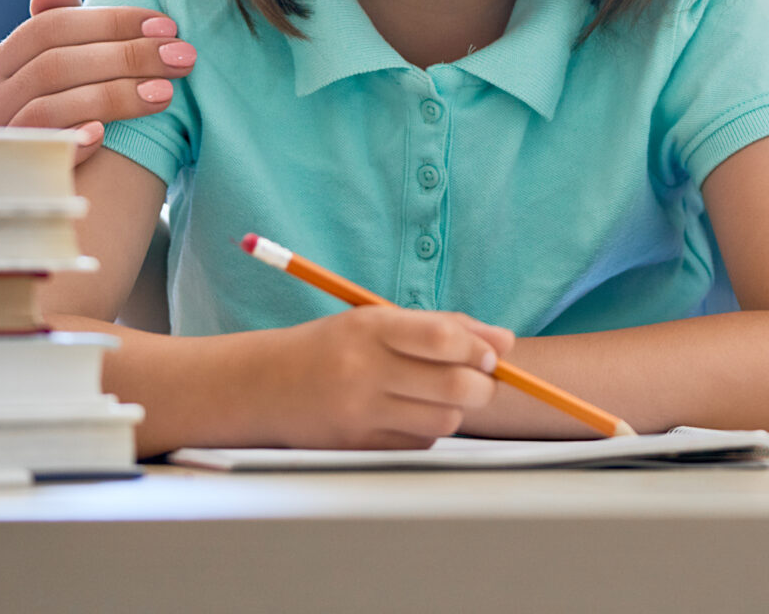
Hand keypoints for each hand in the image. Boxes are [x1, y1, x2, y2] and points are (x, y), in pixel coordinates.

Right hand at [0, 0, 195, 163]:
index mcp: (3, 62)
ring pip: (48, 106)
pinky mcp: (12, 178)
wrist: (53, 195)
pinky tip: (106, 134)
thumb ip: (61, 30)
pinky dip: (72, 139)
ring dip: (112, 96)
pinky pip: (37, 155)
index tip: (168, 27)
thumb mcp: (66, 73)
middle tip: (182, 58)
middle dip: (126, 56)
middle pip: (55, 64)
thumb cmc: (68, 120)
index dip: (112, 21)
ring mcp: (0, 141)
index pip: (51, 26)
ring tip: (165, 94)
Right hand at [251, 306, 516, 448]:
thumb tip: (505, 342)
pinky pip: (420, 443)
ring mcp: (359, 412)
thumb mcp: (379, 321)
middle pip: (454, 386)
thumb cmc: (334, 347)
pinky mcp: (357, 446)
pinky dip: (427, 430)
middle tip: (481, 379)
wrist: (264, 385)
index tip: (493, 355)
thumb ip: (444, 327)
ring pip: (444, 420)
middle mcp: (364, 370)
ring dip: (454, 409)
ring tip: (437, 395)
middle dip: (483, 385)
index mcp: (371, 328)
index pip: (444, 339)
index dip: (481, 349)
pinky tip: (407, 414)